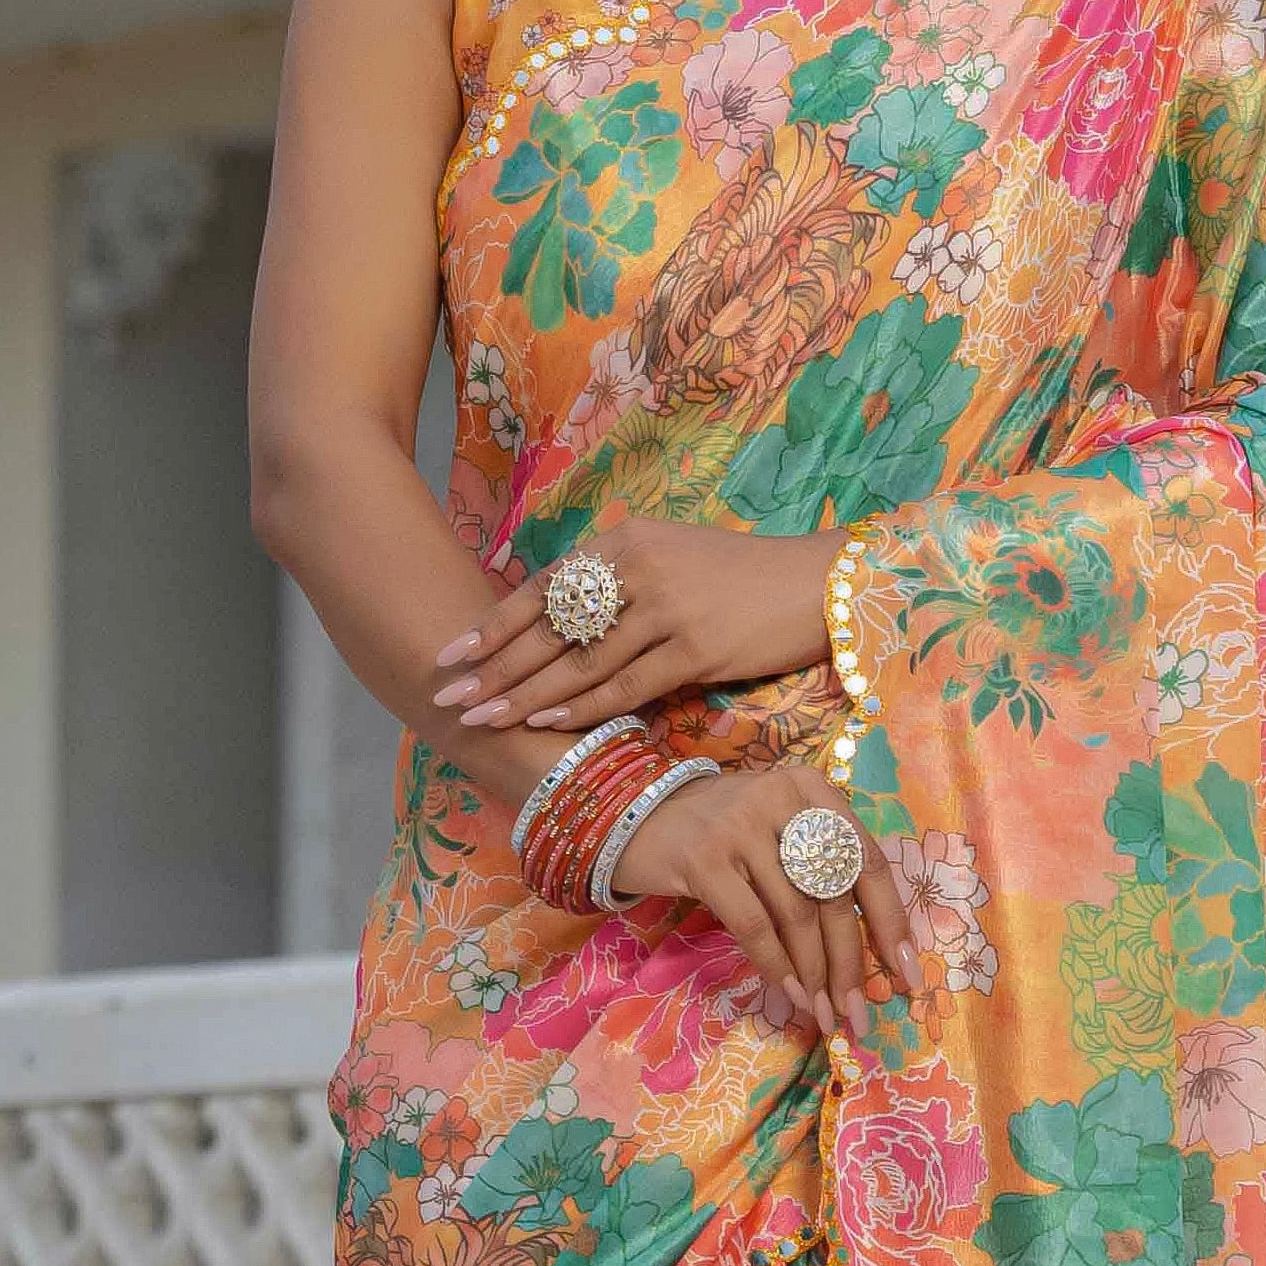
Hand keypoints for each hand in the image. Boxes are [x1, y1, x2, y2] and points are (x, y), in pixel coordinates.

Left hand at [435, 516, 837, 732]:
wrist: (814, 585)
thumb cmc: (739, 578)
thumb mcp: (671, 557)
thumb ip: (617, 580)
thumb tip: (560, 619)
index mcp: (625, 542)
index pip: (545, 588)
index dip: (495, 625)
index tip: (453, 654)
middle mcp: (638, 568)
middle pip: (551, 626)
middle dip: (495, 666)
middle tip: (451, 694)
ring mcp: (666, 607)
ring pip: (579, 662)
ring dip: (526, 695)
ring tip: (483, 718)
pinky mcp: (695, 646)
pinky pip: (624, 686)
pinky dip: (581, 708)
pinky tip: (546, 723)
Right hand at [612, 762, 915, 1040]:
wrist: (637, 814)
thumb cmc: (723, 833)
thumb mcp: (780, 830)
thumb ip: (823, 867)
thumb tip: (871, 951)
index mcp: (814, 791)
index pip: (868, 862)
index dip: (892, 922)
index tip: (909, 975)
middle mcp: (784, 799)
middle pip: (835, 895)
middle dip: (851, 964)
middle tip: (860, 1014)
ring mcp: (742, 826)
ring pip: (797, 915)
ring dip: (815, 975)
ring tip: (822, 1014)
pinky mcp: (705, 859)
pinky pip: (754, 926)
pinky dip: (776, 966)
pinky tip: (789, 994)